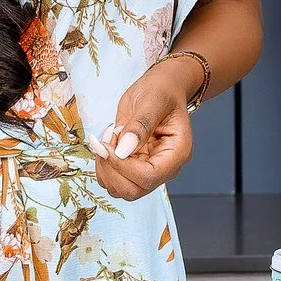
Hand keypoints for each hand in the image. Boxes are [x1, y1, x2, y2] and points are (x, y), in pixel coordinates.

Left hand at [93, 58, 204, 201]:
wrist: (160, 89)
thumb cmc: (161, 92)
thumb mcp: (152, 101)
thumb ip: (140, 125)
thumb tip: (123, 151)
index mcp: (177, 153)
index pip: (148, 176)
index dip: (122, 165)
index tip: (106, 144)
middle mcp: (165, 168)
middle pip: (133, 190)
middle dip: (111, 168)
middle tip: (105, 139)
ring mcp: (148, 170)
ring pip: (120, 189)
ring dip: (105, 165)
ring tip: (110, 136)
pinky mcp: (133, 168)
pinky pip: (112, 180)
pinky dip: (102, 164)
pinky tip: (108, 142)